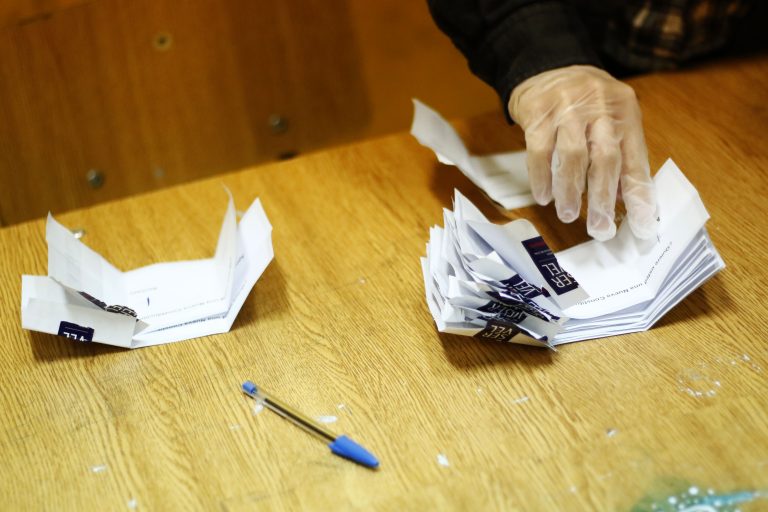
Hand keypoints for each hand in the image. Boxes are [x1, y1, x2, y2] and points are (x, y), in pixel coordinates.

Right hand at [508, 65, 656, 240]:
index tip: (643, 227)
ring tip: (567, 214)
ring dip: (570, 192)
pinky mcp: (538, 112)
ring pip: (572, 157)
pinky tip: (544, 196)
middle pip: (605, 159)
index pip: (635, 160)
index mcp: (625, 112)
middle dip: (601, 199)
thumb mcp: (609, 120)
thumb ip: (617, 156)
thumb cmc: (583, 103)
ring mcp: (567, 108)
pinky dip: (541, 178)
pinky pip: (539, 151)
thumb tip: (622, 202)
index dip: (640, 196)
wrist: (546, 66)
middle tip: (598, 228)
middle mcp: (600, 107)